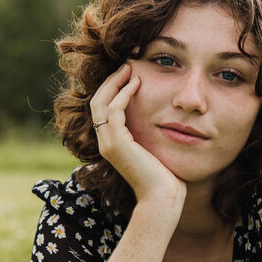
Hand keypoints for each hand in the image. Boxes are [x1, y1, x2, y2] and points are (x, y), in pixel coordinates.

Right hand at [91, 63, 185, 207]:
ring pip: (102, 102)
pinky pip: (115, 110)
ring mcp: (108, 143)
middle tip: (127, 65)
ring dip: (116, 83)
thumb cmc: (165, 176)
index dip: (112, 89)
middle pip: (97, 102)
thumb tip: (163, 119)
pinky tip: (138, 84)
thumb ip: (150, 134)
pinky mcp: (117, 143)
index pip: (103, 109)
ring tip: (131, 69)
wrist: (162, 197)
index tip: (129, 75)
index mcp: (111, 143)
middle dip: (111, 81)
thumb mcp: (154, 148)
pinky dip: (124, 94)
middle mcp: (105, 142)